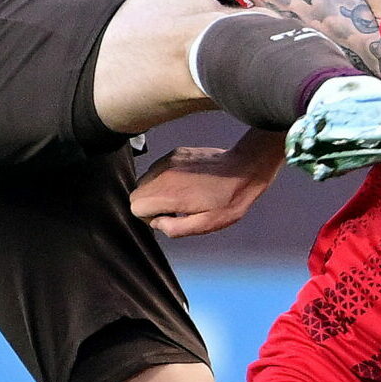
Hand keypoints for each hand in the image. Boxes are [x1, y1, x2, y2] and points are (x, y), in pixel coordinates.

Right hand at [130, 133, 283, 236]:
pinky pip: (158, 168)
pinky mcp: (176, 153)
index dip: (147, 217)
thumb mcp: (207, 224)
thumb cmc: (229, 199)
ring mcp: (168, 160)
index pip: (135, 206)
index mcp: (170, 194)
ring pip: (145, 179)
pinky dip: (164, 178)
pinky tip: (186, 182)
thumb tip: (158, 223)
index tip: (168, 218)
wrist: (244, 167)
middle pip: (137, 193)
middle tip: (174, 209)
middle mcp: (164, 174)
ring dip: (156, 191)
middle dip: (149, 204)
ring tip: (181, 195)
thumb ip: (176, 228)